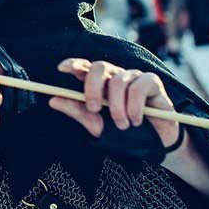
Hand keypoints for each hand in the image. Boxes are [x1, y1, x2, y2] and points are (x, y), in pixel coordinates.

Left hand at [52, 58, 179, 148]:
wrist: (156, 145)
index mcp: (99, 85)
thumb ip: (78, 111)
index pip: (84, 67)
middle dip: (92, 87)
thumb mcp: (98, 125)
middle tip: (93, 108)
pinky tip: (137, 120)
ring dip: (118, 107)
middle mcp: (115, 77)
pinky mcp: (152, 82)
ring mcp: (133, 77)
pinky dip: (135, 107)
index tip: (61, 68)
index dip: (73, 64)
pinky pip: (138, 87)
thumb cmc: (125, 134)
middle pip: (99, 67)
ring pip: (118, 81)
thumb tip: (52, 100)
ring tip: (123, 126)